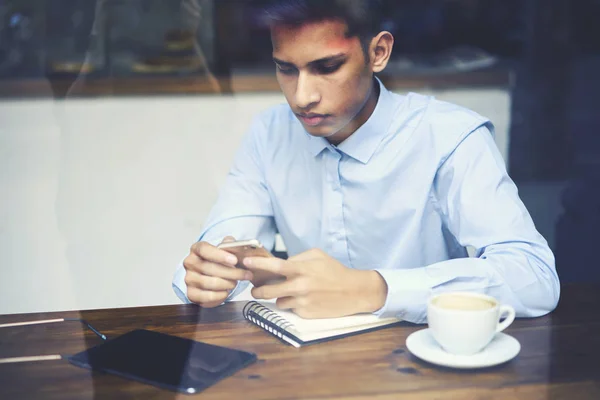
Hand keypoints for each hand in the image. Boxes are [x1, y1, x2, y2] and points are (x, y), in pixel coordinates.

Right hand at [183, 236, 251, 307]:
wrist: (216, 276)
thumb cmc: (222, 262)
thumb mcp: (228, 250)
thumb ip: (231, 245)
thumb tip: (234, 244)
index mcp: (196, 249)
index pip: (204, 249)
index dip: (219, 255)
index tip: (235, 260)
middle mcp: (189, 263)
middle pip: (208, 268)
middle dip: (231, 272)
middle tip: (245, 275)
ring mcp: (189, 279)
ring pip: (208, 283)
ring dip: (226, 284)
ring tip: (235, 283)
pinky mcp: (191, 294)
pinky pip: (206, 296)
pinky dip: (220, 295)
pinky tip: (226, 291)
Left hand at [243, 249, 387, 318]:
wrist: (354, 291)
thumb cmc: (335, 271)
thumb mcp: (317, 256)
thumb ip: (297, 259)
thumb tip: (279, 264)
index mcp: (303, 269)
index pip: (276, 267)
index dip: (258, 265)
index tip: (246, 262)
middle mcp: (301, 286)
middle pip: (269, 291)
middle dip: (258, 290)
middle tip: (255, 288)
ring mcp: (303, 302)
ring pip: (278, 301)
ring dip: (280, 297)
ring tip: (291, 292)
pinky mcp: (306, 314)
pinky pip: (291, 309)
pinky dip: (293, 304)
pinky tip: (304, 299)